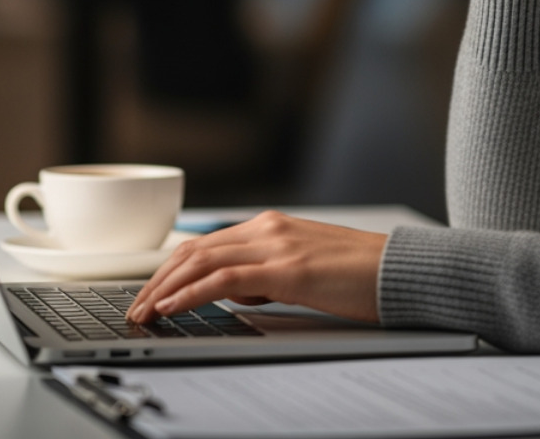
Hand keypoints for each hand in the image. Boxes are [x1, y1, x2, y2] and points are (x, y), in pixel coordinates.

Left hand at [125, 211, 387, 324]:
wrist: (403, 270)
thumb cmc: (362, 274)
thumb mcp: (305, 271)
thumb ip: (268, 276)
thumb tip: (237, 293)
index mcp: (271, 226)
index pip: (206, 244)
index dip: (170, 269)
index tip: (150, 292)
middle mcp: (268, 228)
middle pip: (194, 250)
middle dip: (157, 280)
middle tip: (136, 307)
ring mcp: (277, 245)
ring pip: (202, 261)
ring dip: (165, 288)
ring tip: (144, 312)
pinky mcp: (288, 269)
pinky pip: (225, 280)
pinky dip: (191, 293)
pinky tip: (173, 307)